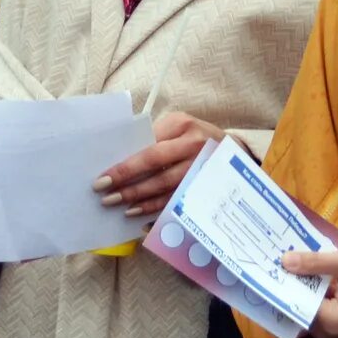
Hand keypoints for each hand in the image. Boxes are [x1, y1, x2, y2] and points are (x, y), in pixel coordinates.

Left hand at [95, 111, 221, 219]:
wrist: (234, 149)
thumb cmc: (196, 136)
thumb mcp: (179, 127)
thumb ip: (155, 138)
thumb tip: (121, 160)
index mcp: (182, 125)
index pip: (149, 147)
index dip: (125, 165)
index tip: (103, 177)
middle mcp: (194, 145)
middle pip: (156, 167)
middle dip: (128, 182)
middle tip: (106, 195)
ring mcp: (201, 167)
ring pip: (166, 186)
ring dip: (139, 197)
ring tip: (119, 204)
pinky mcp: (205, 186)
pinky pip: (177, 199)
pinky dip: (156, 207)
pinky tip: (138, 212)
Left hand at [280, 246, 337, 337]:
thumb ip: (315, 263)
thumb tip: (284, 261)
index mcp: (332, 323)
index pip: (297, 305)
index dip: (284, 287)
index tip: (270, 270)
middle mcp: (331, 337)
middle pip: (299, 313)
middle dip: (289, 290)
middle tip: (275, 267)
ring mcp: (335, 337)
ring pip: (306, 315)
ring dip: (298, 294)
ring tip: (286, 270)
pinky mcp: (337, 331)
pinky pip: (315, 316)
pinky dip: (309, 299)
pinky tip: (302, 279)